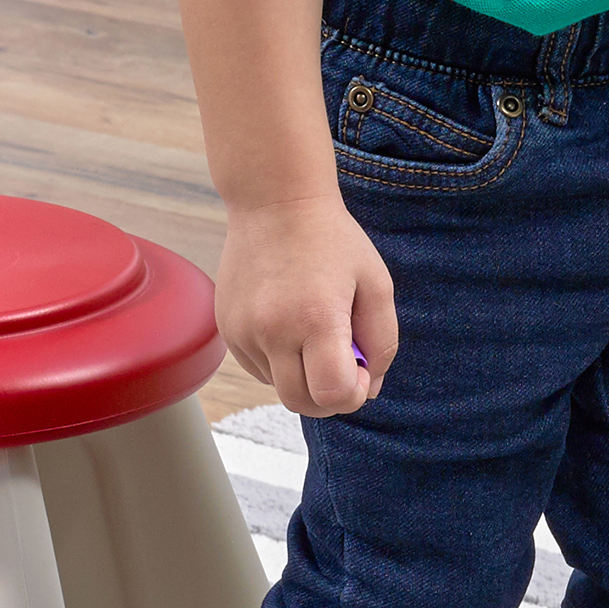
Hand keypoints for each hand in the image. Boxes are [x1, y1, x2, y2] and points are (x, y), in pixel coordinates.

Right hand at [216, 194, 398, 416]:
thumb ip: (381, 342)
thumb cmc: (333, 241)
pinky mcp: (227, 330)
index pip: (332, 395)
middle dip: (329, 396)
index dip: (353, 393)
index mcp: (315, 318)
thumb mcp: (377, 284)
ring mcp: (242, 332)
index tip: (360, 364)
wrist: (274, 203)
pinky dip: (281, 361)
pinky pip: (260, 369)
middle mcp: (271, 331)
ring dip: (304, 375)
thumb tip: (367, 389)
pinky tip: (291, 322)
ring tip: (315, 328)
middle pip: (300, 404)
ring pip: (279, 388)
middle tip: (344, 359)